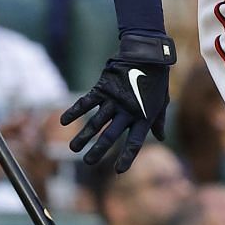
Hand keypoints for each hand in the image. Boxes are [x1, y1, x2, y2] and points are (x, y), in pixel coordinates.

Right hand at [60, 31, 175, 171]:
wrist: (147, 53)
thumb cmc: (156, 79)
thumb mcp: (161, 101)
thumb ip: (158, 120)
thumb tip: (160, 137)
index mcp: (143, 117)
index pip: (134, 142)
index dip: (127, 157)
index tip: (118, 171)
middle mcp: (127, 111)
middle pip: (111, 135)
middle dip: (98, 150)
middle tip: (88, 163)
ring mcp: (114, 100)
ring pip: (96, 121)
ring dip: (84, 135)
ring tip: (73, 148)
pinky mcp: (103, 88)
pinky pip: (87, 102)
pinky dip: (75, 111)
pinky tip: (64, 121)